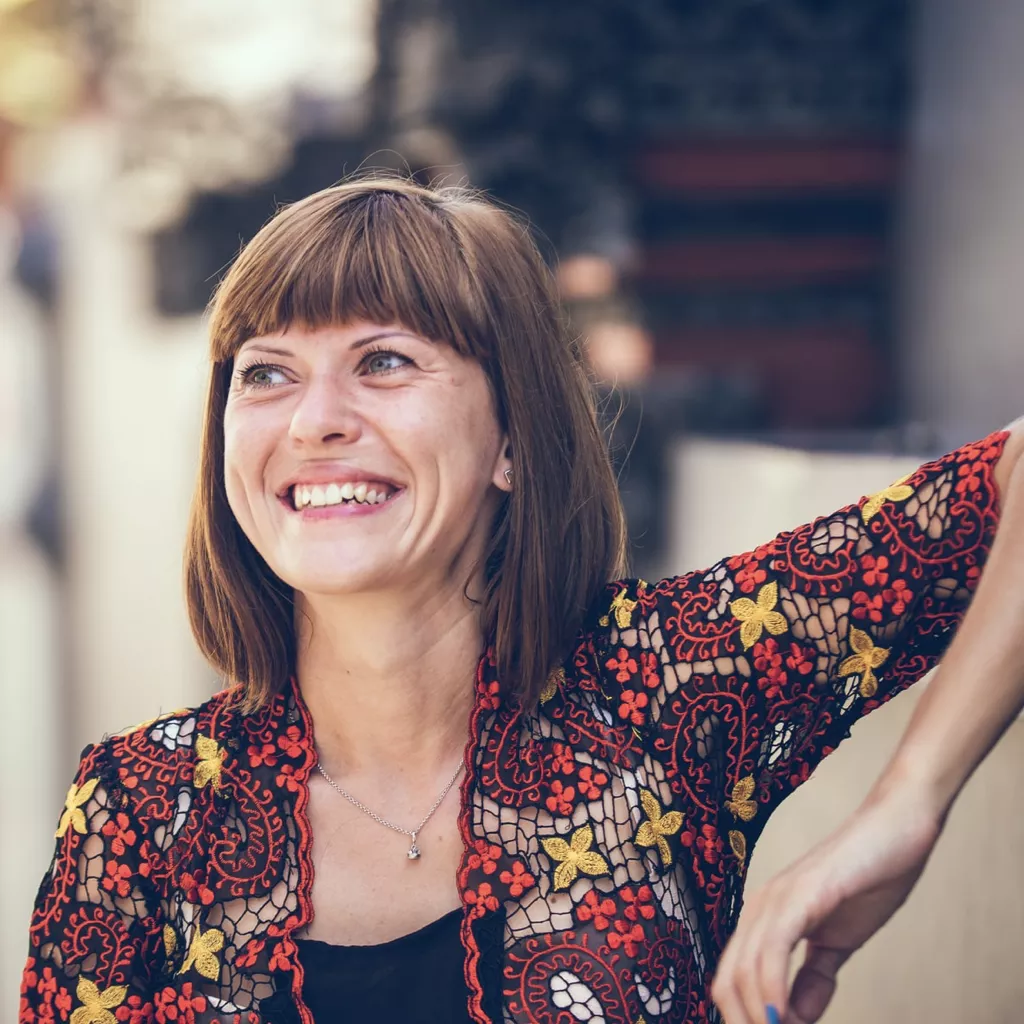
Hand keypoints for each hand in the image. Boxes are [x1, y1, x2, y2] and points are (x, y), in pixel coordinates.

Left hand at [710, 781, 943, 1023]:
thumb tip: (797, 1013)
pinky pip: (774, 948)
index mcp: (763, 919)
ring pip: (745, 971)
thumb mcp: (837, 941)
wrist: (897, 830)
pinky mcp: (802, 893)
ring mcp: (777, 898)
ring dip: (762, 1017)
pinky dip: (773, 989)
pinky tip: (785, 1016)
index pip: (731, 981)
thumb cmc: (868, 879)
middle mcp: (759, 908)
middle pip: (727, 983)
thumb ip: (814, 976)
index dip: (743, 1020)